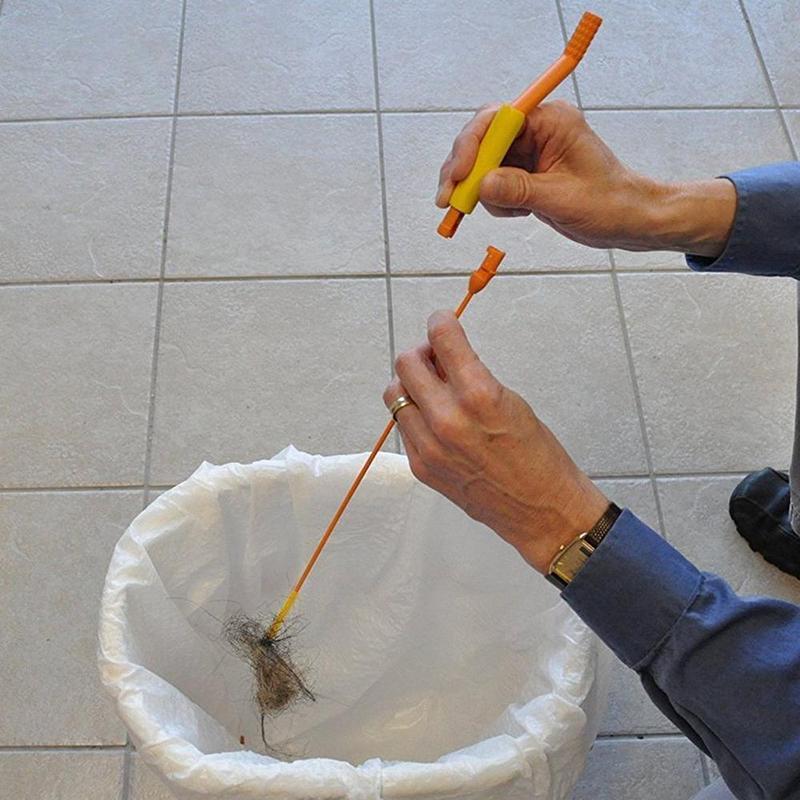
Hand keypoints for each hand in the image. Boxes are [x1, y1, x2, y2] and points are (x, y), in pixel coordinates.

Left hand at [383, 310, 608, 573]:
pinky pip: (402, 426)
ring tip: (433, 390)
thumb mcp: (511, 401)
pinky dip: (414, 414)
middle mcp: (448, 420)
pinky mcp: (421, 467)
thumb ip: (470, 376)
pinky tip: (435, 419)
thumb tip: (443, 355)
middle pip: (406, 363)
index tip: (441, 321)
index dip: (440, 323)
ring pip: (394, 394)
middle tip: (436, 358)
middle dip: (422, 353)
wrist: (541, 510)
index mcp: (479, 396)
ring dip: (411, 383)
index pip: (442, 340)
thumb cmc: (538, 456)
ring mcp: (430, 446)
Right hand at [436, 100, 734, 257]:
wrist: (628, 220)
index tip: (459, 176)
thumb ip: (520, 190)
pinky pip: (494, 183)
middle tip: (449, 202)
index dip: (471, 146)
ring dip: (479, 190)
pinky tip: (519, 213)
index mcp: (550, 121)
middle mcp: (536, 130)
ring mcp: (529, 152)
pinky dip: (495, 201)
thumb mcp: (562, 198)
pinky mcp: (525, 173)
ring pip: (483, 164)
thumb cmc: (608, 203)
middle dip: (464, 171)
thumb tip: (482, 185)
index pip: (497, 120)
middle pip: (481, 140)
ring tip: (506, 212)